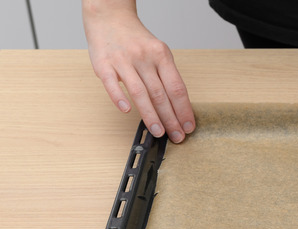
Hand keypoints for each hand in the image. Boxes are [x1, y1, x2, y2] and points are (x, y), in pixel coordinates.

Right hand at [83, 0, 194, 142]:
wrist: (109, 17)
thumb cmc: (136, 39)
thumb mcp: (158, 52)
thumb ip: (166, 76)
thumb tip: (178, 106)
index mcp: (161, 55)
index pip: (177, 87)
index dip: (184, 109)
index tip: (188, 126)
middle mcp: (144, 57)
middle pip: (160, 94)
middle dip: (171, 119)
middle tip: (177, 136)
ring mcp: (123, 61)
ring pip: (140, 93)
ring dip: (151, 116)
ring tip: (158, 132)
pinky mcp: (103, 64)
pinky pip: (112, 83)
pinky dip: (119, 97)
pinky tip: (127, 111)